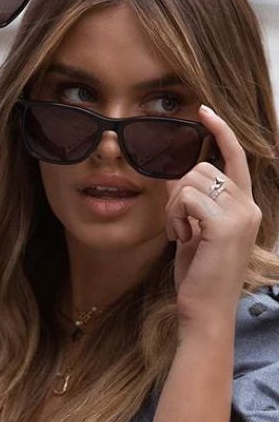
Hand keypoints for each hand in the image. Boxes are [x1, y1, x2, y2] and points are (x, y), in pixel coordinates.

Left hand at [164, 106, 260, 324]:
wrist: (204, 310)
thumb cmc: (198, 273)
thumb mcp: (194, 229)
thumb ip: (192, 201)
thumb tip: (174, 174)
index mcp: (244, 206)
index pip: (234, 158)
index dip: (220, 131)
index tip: (204, 111)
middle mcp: (248, 206)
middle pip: (200, 168)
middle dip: (177, 192)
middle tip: (178, 225)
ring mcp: (240, 215)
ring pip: (191, 181)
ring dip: (174, 206)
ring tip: (181, 234)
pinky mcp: (226, 225)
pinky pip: (187, 197)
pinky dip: (175, 216)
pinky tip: (181, 239)